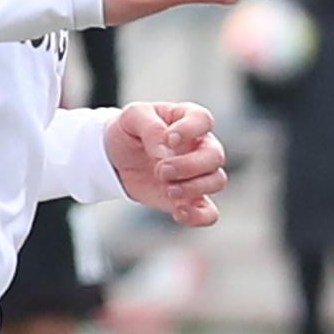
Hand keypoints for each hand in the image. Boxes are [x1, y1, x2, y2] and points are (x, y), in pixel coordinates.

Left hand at [107, 100, 229, 226]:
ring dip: (192, 188)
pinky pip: (209, 212)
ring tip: (166, 188)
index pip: (203, 120)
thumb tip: (164, 147)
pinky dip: (198, 216)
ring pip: (217, 181)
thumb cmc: (129, 131)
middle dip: (188, 166)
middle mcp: (200, 146)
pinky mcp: (190, 199)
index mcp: (188, 120)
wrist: (116, 160)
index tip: (169, 139)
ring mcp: (198, 174)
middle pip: (215, 156)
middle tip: (161, 170)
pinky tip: (178, 212)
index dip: (190, 130)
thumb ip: (150, 126)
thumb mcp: (131, 117)